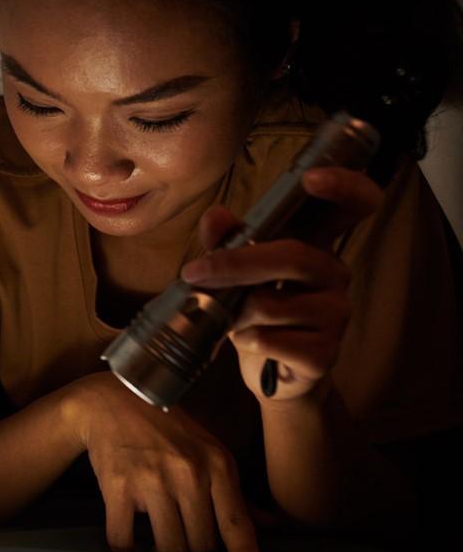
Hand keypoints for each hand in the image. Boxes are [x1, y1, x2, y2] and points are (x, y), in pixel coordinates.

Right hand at [69, 372, 260, 551]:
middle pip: (200, 544)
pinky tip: (128, 543)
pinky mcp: (118, 488)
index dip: (243, 551)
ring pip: (168, 548)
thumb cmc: (167, 429)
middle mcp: (188, 474)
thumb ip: (236, 492)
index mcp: (216, 465)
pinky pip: (124, 539)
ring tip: (157, 544)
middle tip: (183, 545)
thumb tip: (270, 526)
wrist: (113, 402)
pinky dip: (126, 550)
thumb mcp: (209, 450)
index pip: (235, 519)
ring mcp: (151, 481)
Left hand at [181, 167, 382, 402]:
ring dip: (235, 313)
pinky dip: (246, 341)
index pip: (355, 206)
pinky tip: (249, 342)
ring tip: (230, 319)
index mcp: (317, 246)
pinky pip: (271, 340)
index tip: (311, 177)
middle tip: (195, 274)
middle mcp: (335, 275)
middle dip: (236, 264)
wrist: (272, 374)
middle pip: (293, 256)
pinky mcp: (324, 353)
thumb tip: (216, 215)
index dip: (343, 186)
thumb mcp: (237, 275)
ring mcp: (336, 315)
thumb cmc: (257, 313)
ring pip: (272, 303)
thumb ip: (226, 243)